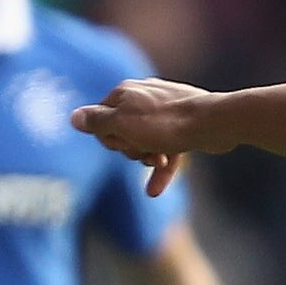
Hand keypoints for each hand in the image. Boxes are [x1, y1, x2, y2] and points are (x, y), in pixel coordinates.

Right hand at [73, 78, 215, 197]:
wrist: (212, 123)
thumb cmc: (165, 124)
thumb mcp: (122, 124)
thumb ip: (96, 121)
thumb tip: (73, 118)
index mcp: (125, 93)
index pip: (100, 120)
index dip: (108, 139)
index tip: (121, 144)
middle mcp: (143, 97)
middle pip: (122, 133)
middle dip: (129, 149)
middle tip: (144, 152)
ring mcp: (164, 110)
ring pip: (143, 143)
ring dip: (146, 158)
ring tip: (158, 162)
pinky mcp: (182, 125)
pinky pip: (165, 149)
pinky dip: (161, 168)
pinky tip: (154, 191)